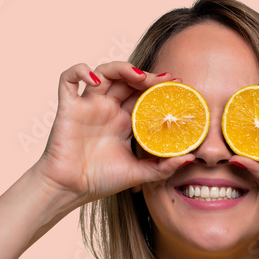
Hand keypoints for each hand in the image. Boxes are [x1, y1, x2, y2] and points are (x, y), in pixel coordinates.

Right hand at [33, 62, 191, 205]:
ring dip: (121, 68)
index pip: (144, 96)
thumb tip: (190, 158)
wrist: (71, 190)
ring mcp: (88, 106)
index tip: (179, 85)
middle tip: (165, 80)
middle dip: (147, 76)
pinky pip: (68, 80)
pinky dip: (79, 71)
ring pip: (103, 73)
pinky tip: (94, 80)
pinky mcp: (68, 107)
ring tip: (139, 77)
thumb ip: (163, 167)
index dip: (159, 88)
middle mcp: (108, 110)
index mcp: (124, 122)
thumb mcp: (139, 173)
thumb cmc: (101, 181)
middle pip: (127, 81)